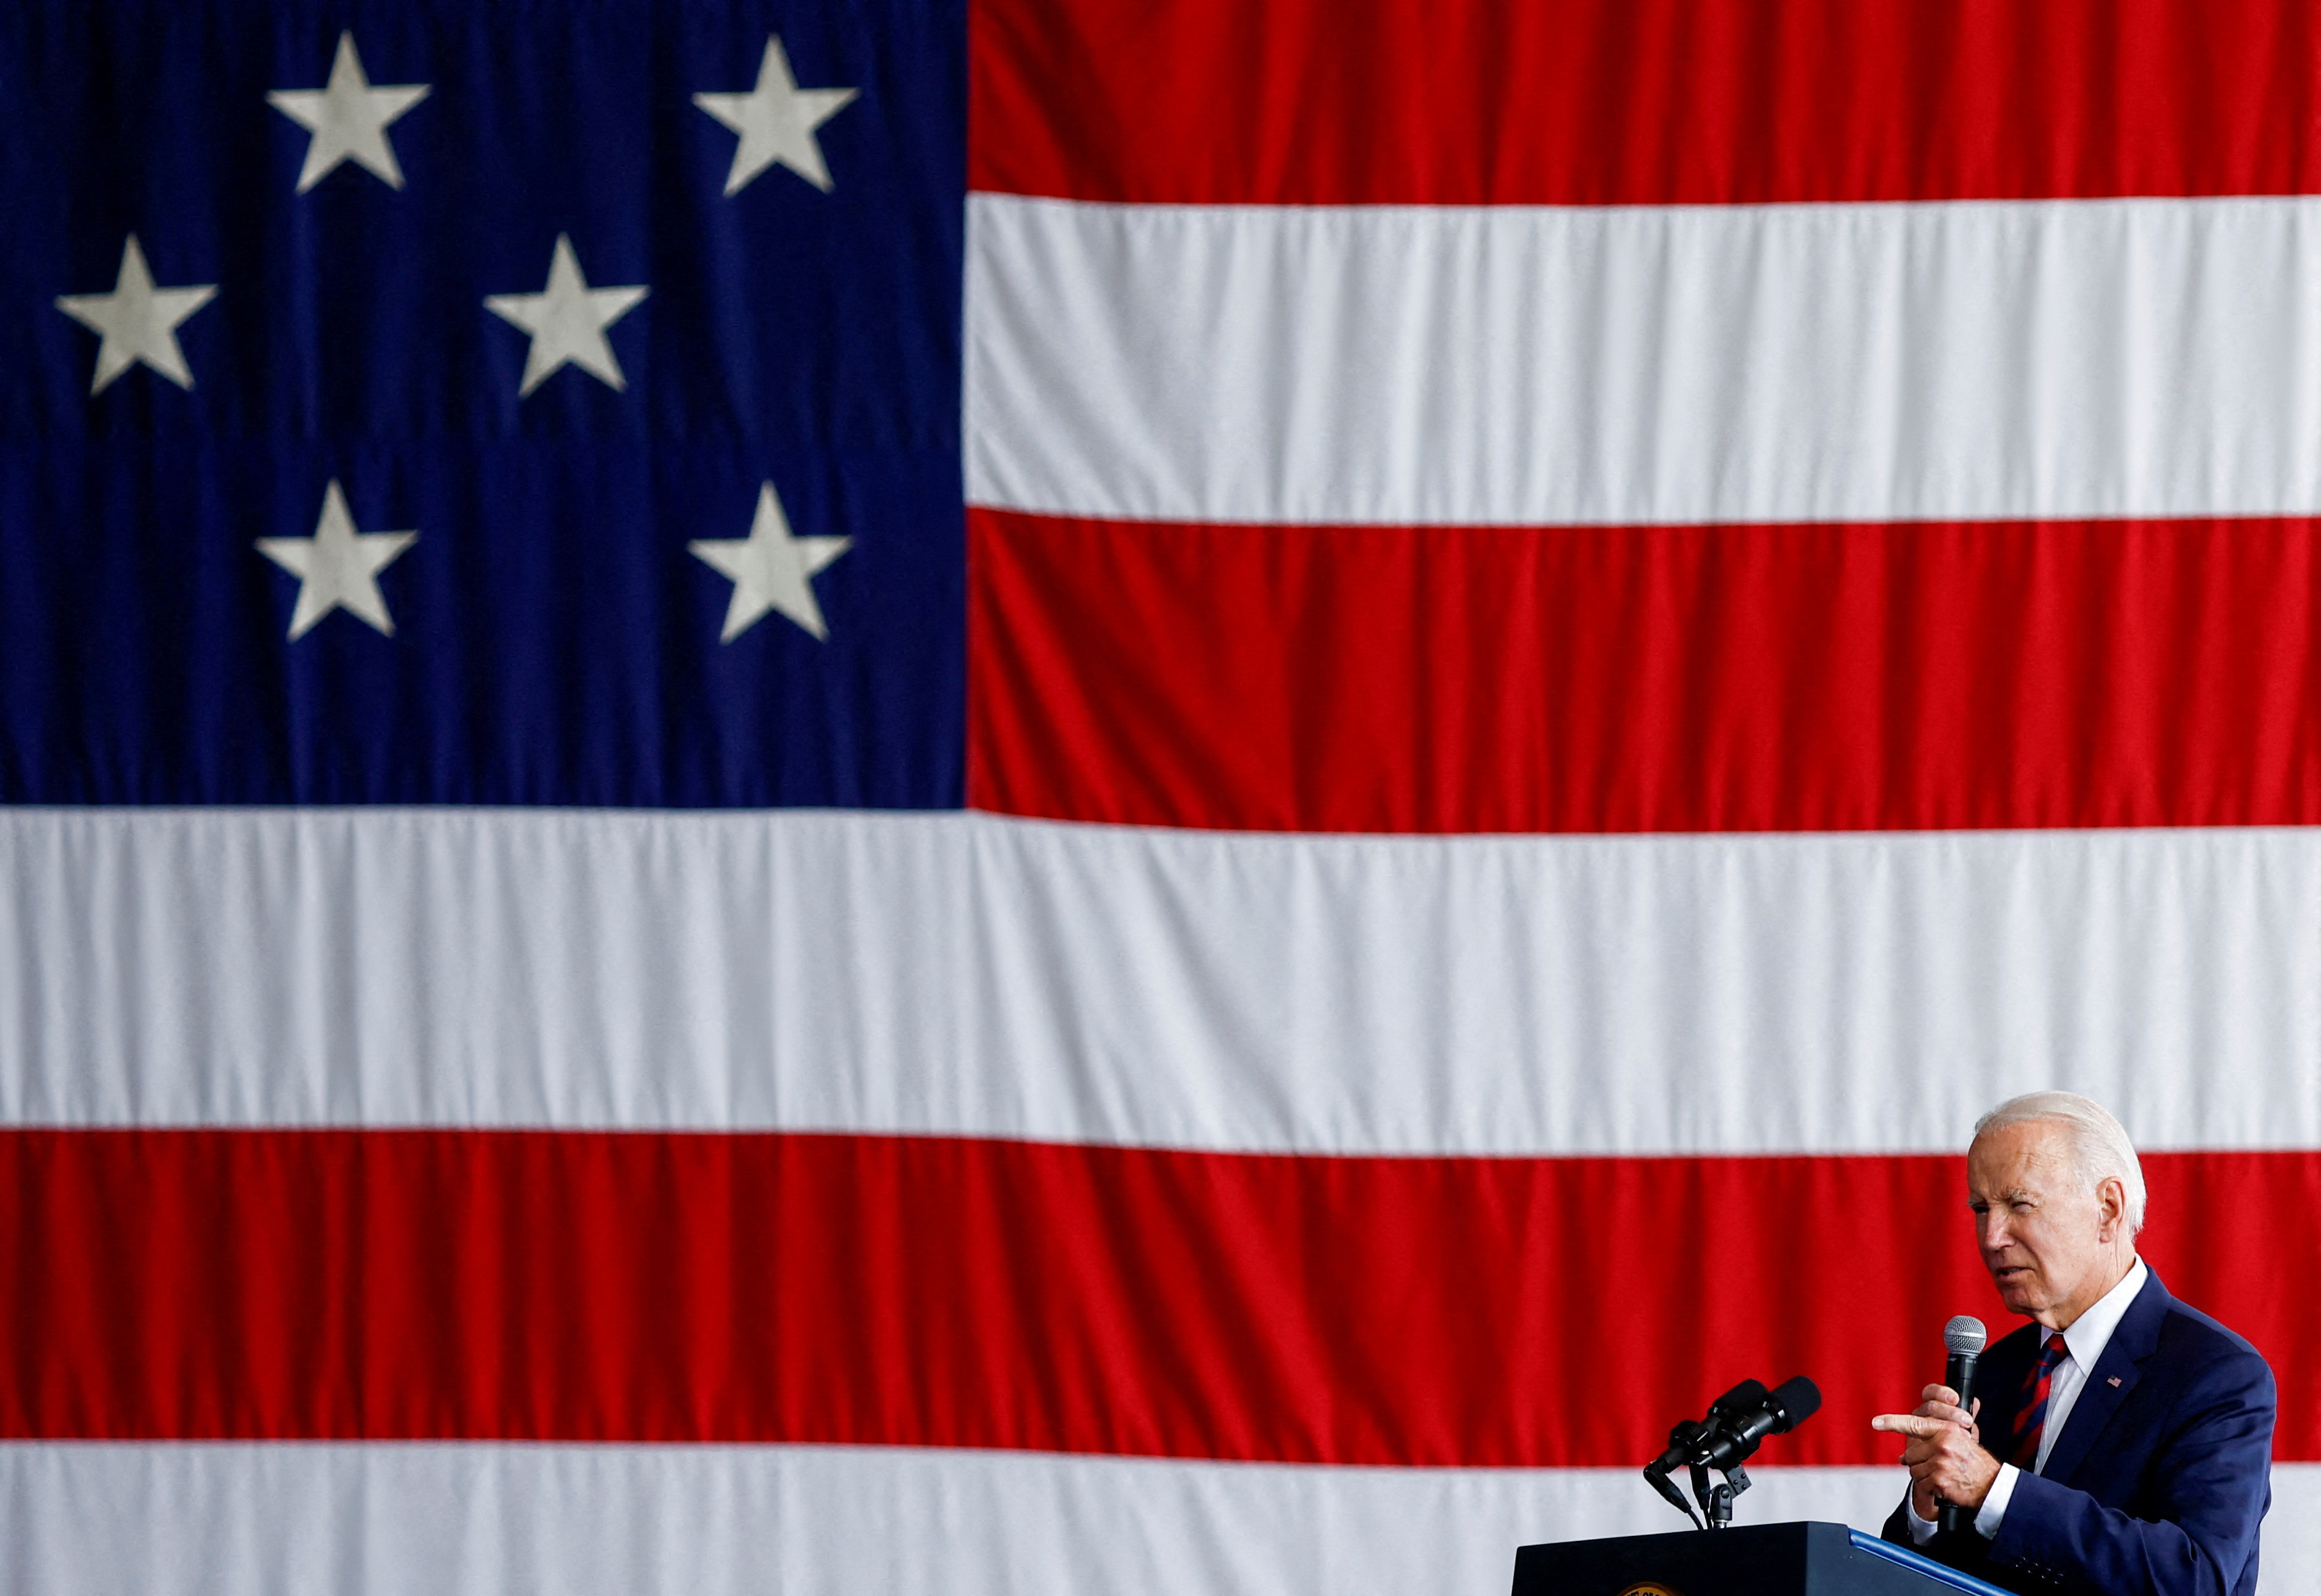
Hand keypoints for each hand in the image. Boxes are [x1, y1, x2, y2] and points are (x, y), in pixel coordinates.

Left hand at [1871, 1385, 1995, 1521]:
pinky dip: (1930, 1487)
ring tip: (1941, 1474)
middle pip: (1911, 1453)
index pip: (1915, 1423)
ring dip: (1924, 1474)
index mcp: (1948, 1430)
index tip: (1877, 1422)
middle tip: (1933, 1463)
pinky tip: (1943, 1484)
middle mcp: (1942, 1444)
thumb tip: (1962, 1400)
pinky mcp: (1938, 1480)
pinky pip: (1921, 1483)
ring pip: (1914, 1469)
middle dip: (1918, 1460)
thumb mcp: (1967, 1437)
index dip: (1892, 1422)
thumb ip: (1954, 1421)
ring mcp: (1939, 1462)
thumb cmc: (1978, 1463)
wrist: (1992, 1488)